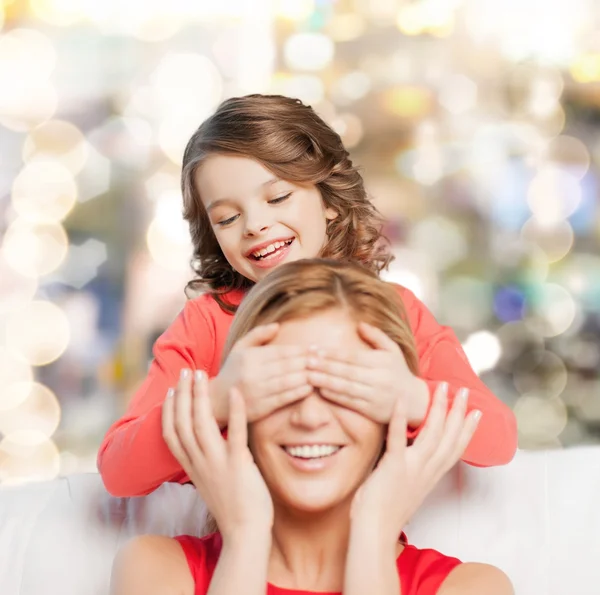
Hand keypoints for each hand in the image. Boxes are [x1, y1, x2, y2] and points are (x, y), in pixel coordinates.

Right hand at [162, 369, 272, 539]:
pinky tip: (237, 391)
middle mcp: (199, 463)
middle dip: (182, 395)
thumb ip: (206, 461)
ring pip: (201, 424)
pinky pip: (234, 433)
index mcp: (192, 467)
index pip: (171, 434)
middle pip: (182, 423)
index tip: (171, 391)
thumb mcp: (210, 481)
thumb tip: (209, 442)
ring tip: (202, 375)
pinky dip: (235, 410)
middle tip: (186, 372)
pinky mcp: (237, 465)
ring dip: (200, 397)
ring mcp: (216, 464)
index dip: (169, 411)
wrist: (245, 533)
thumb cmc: (233, 506)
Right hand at [210, 323, 311, 425]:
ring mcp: (256, 391)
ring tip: (321, 372)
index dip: (301, 350)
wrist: (216, 401)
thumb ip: (258, 335)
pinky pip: (283, 398)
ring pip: (287, 381)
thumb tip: (277, 325)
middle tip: (324, 359)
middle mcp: (252, 373)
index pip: (281, 351)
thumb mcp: (239, 348)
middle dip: (308, 361)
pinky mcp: (260, 408)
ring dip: (306, 376)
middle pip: (287, 366)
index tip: (316, 348)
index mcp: (249, 357)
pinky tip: (310, 387)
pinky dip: (298, 392)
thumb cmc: (232, 371)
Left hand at [306, 322, 427, 424]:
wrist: (414, 401)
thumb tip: (359, 324)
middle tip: (306, 361)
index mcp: (382, 362)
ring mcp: (375, 395)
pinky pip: (350, 403)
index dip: (332, 353)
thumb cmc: (398, 372)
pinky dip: (335, 397)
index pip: (352, 357)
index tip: (314, 349)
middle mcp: (379, 378)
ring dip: (325, 381)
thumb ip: (376, 336)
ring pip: (346, 387)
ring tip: (308, 375)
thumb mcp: (392, 350)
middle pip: (346, 371)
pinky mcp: (372, 411)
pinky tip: (321, 391)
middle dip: (324, 366)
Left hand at [350, 383, 480, 544]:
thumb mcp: (407, 488)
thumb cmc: (384, 511)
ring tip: (442, 388)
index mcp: (431, 475)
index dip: (467, 430)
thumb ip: (414, 470)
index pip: (455, 448)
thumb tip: (411, 455)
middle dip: (458, 411)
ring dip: (438, 408)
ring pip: (432, 433)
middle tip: (464, 390)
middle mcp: (426, 470)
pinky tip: (400, 400)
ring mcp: (412, 468)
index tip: (476, 412)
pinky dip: (399, 418)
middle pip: (449, 437)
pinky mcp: (393, 466)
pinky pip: (398, 439)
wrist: (374, 531)